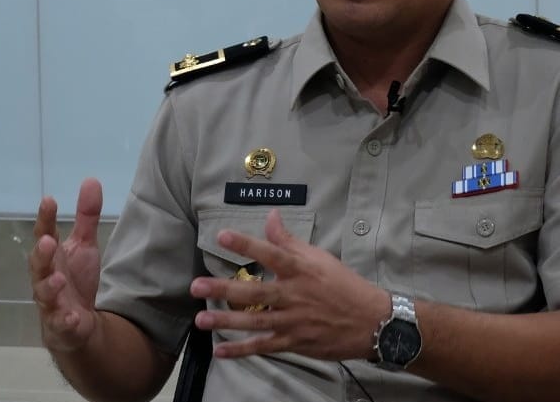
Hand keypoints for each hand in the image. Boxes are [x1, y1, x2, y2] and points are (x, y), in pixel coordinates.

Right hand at [29, 178, 102, 351]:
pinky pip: (60, 323)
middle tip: (47, 242)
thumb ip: (86, 216)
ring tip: (59, 279)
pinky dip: (64, 320)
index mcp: (51, 256)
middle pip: (38, 264)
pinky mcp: (60, 325)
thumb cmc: (75, 279)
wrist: (76, 325)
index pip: (44, 234)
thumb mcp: (85, 244)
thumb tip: (91, 179)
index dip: (45, 218)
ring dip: (50, 286)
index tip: (49, 200)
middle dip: (41, 253)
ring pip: (44, 294)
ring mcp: (51, 302)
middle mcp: (45, 277)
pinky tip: (72, 316)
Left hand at [189, 208, 388, 360]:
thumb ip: (289, 240)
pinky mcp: (294, 343)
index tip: (222, 235)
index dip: (246, 244)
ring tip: (201, 319)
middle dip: (224, 290)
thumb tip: (271, 215)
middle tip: (197, 286)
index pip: (270, 253)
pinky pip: (264, 347)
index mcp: (300, 270)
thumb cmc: (342, 284)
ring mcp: (293, 322)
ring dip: (226, 322)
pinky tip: (220, 351)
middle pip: (255, 292)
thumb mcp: (318, 257)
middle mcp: (294, 295)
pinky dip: (242, 351)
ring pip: (255, 322)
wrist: (371, 321)